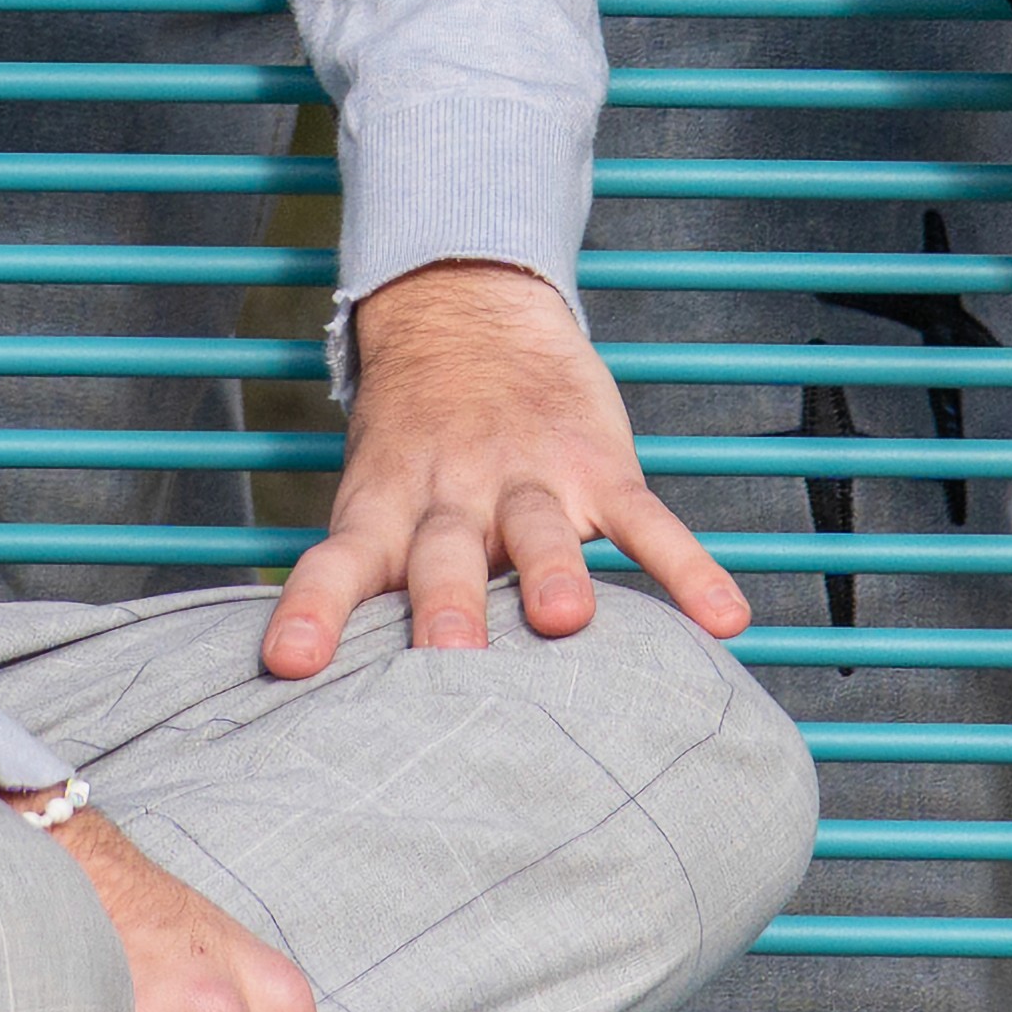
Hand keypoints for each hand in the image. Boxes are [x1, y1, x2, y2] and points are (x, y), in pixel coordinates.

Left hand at [269, 258, 749, 674]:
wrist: (466, 310)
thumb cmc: (415, 442)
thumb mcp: (376, 496)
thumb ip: (371, 581)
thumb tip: (336, 701)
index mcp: (386, 511)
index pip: (337, 564)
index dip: (312, 611)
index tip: (288, 663)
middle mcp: (452, 498)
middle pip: (444, 555)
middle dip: (447, 605)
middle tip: (448, 658)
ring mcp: (528, 480)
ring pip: (539, 531)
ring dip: (551, 573)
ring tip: (565, 619)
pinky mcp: (598, 467)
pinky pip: (647, 522)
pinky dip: (688, 570)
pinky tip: (723, 619)